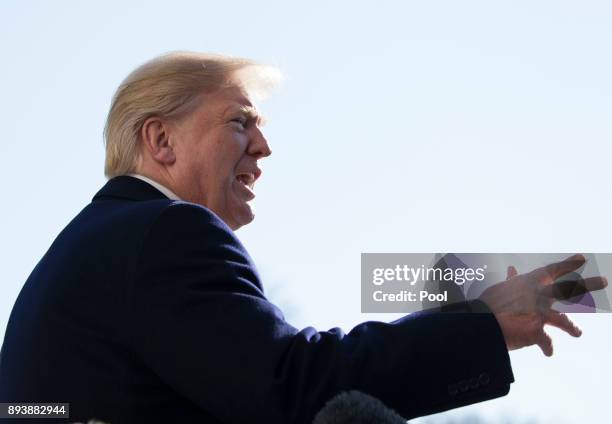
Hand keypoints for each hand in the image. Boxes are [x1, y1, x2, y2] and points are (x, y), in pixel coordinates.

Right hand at [479, 254, 607, 355]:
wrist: (482, 321)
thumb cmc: (489, 302)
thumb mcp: (502, 287)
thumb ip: (512, 281)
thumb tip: (513, 270)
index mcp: (530, 282)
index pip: (553, 270)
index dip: (568, 264)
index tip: (582, 258)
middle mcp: (540, 295)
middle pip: (568, 288)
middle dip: (588, 284)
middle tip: (604, 281)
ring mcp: (540, 313)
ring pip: (564, 320)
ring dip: (573, 327)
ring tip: (578, 333)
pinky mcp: (537, 331)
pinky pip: (546, 342)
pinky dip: (547, 347)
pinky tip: (548, 352)